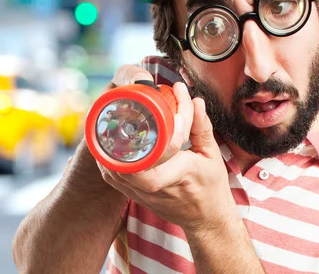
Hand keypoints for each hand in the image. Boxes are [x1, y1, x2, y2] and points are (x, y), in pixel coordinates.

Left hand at [98, 68, 236, 231]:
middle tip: (118, 115)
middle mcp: (159, 186)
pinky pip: (113, 179)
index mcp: (181, 172)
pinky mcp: (135, 197)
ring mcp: (144, 194)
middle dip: (120, 140)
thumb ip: (201, 126)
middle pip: (128, 165)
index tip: (156, 107)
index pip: (164, 149)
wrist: (206, 218)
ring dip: (108, 149)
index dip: (159, 126)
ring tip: (108, 125)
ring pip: (115, 172)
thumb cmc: (211, 185)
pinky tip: (106, 145)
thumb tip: (194, 100)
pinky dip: (107, 161)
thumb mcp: (212, 154)